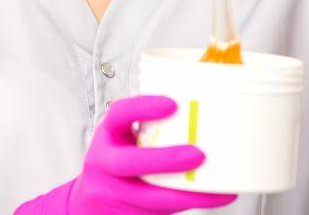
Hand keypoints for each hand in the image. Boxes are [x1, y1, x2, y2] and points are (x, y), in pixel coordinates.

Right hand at [15, 95, 236, 213]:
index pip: (118, 114)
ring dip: (185, 194)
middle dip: (164, 160)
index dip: (143, 107)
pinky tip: (209, 201)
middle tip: (197, 154)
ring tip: (219, 189)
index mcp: (108, 135)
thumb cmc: (118, 165)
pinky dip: (186, 207)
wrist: (90, 203)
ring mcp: (111, 193)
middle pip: (128, 162)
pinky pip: (156, 214)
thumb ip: (153, 131)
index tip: (173, 104)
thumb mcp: (124, 141)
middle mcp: (103, 163)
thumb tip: (209, 112)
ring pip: (148, 197)